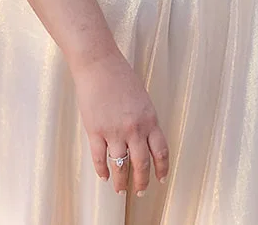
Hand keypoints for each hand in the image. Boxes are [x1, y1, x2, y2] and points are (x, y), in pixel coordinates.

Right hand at [71, 49, 170, 194]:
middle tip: (141, 192)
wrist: (99, 65)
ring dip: (122, 182)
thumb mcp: (142, 100)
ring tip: (121, 191)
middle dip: (142, 182)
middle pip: (142, 164)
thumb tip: (145, 141)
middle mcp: (135, 129)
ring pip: (121, 166)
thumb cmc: (121, 77)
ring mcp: (114, 131)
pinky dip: (102, 171)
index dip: (162, 168)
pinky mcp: (95, 131)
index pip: (161, 152)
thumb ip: (145, 121)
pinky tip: (104, 176)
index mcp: (150, 120)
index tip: (161, 179)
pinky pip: (100, 158)